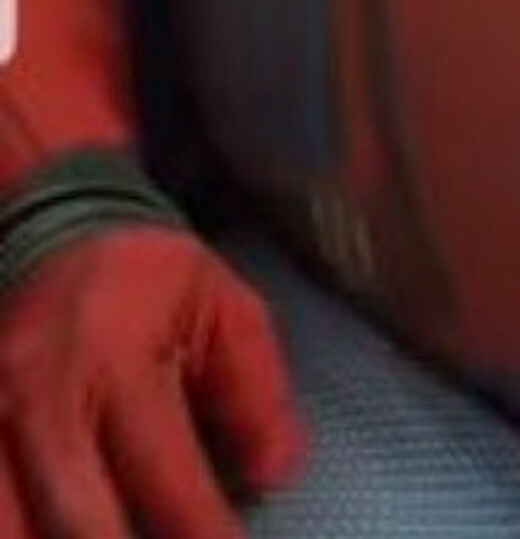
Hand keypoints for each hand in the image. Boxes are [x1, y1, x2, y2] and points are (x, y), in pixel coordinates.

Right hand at [0, 230, 303, 538]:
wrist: (55, 228)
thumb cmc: (151, 284)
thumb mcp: (223, 309)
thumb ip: (255, 390)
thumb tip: (275, 473)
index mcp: (117, 356)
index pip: (163, 471)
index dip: (201, 533)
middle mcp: (41, 395)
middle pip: (72, 518)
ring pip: (9, 523)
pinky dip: (15, 526)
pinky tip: (47, 534)